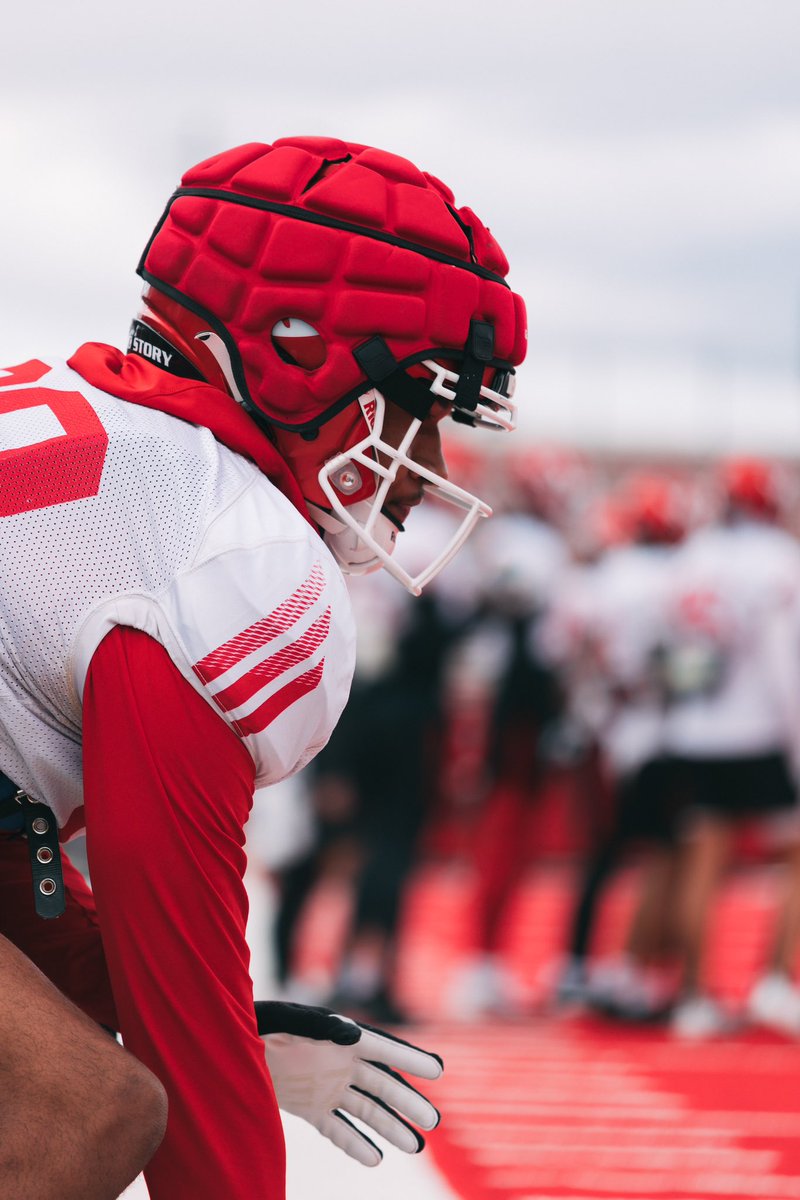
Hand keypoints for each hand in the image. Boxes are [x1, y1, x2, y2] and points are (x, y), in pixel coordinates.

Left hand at [255, 1000, 442, 1166]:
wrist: (226, 1046)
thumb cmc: (257, 1023)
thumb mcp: (283, 1020)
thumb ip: (316, 1025)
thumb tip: (353, 1035)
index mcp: (339, 1036)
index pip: (382, 1049)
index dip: (410, 1059)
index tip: (438, 1071)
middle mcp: (340, 1061)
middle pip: (381, 1085)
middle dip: (408, 1102)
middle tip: (434, 1121)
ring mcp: (326, 1086)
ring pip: (365, 1109)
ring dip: (389, 1127)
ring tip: (414, 1146)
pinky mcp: (310, 1106)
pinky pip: (337, 1128)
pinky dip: (355, 1143)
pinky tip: (375, 1159)